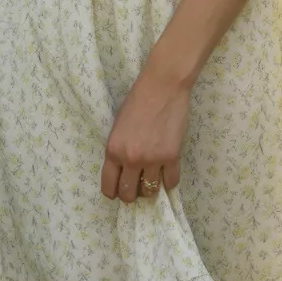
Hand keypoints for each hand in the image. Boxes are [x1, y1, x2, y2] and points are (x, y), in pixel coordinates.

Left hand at [101, 63, 191, 203]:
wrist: (162, 86)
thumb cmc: (138, 101)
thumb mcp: (118, 127)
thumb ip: (119, 151)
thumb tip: (124, 171)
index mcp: (113, 151)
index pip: (109, 187)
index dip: (114, 193)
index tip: (119, 191)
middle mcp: (131, 159)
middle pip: (129, 194)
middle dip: (132, 194)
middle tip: (138, 186)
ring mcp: (152, 159)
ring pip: (150, 191)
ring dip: (151, 187)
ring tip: (153, 177)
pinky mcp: (172, 156)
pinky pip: (171, 182)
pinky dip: (169, 180)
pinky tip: (168, 172)